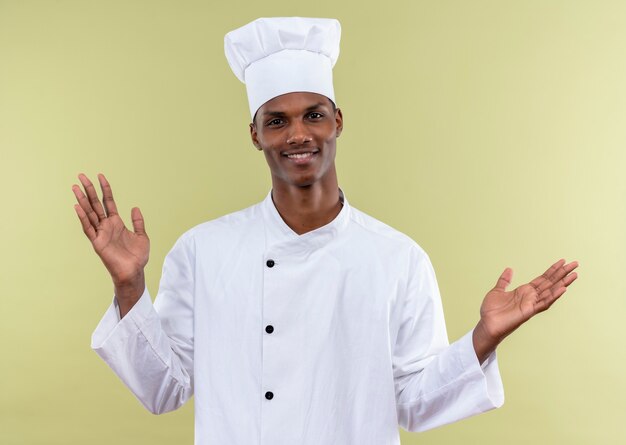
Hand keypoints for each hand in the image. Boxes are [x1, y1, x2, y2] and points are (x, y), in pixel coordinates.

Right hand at [72, 173, 148, 311]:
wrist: (134, 271)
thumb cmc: (137, 257)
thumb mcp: (142, 236)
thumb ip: (138, 222)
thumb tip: (135, 207)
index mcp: (116, 223)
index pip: (109, 202)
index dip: (105, 189)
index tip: (100, 176)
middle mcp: (106, 226)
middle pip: (96, 204)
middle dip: (89, 190)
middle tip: (81, 176)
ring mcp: (100, 233)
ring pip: (89, 213)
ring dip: (82, 200)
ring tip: (75, 187)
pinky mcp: (97, 242)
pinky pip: (88, 228)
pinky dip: (83, 217)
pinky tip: (77, 206)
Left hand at [473, 259, 578, 362]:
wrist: (487, 324)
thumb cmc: (492, 310)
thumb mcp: (497, 291)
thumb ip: (504, 281)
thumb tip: (509, 269)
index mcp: (524, 291)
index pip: (542, 278)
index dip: (552, 270)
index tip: (562, 261)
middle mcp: (531, 297)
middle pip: (550, 283)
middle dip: (562, 273)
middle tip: (575, 263)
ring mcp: (531, 304)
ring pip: (551, 291)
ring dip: (563, 283)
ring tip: (574, 274)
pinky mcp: (529, 311)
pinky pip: (544, 303)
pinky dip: (553, 295)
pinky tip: (563, 288)